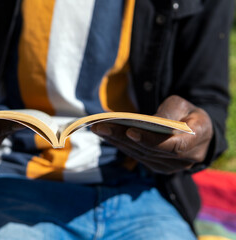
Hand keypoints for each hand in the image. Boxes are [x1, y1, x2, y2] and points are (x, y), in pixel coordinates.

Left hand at [91, 95, 213, 173]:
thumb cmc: (189, 115)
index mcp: (196, 141)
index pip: (172, 145)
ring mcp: (168, 167)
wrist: (198, 135)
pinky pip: (136, 156)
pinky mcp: (156, 167)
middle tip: (99, 126)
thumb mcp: (183, 106)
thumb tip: (149, 122)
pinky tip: (105, 135)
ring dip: (116, 141)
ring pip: (139, 154)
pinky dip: (120, 144)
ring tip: (98, 128)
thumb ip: (168, 113)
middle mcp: (182, 160)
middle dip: (122, 137)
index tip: (130, 131)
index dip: (150, 140)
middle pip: (148, 150)